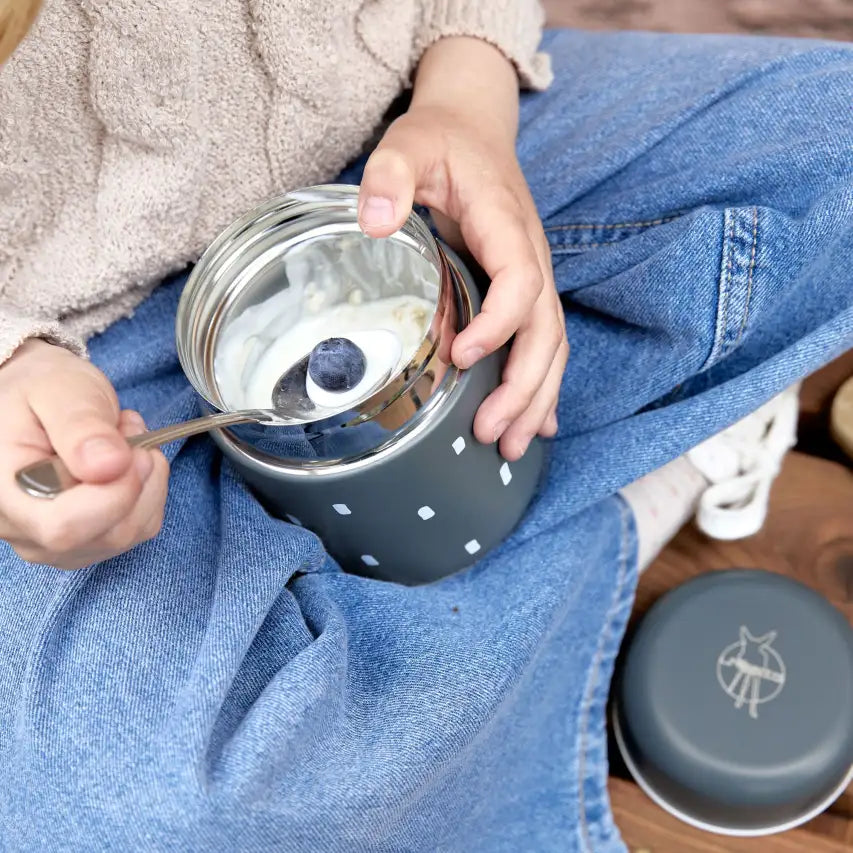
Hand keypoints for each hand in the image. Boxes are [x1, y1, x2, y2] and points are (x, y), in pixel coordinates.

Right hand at [0, 340, 168, 568]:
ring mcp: (60, 544)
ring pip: (133, 531)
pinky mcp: (91, 540)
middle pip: (110, 533)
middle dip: (137, 476)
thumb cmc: (38, 391)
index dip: (114, 493)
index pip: (65, 527)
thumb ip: (80, 426)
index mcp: (6, 494)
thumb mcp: (58, 391)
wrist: (33, 401)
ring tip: (122, 438)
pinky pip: (142, 525)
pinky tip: (127, 460)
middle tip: (125, 428)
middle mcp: (28, 531)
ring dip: (147, 479)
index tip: (132, 449)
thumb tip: (110, 465)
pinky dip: (149, 488)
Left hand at [358, 38, 567, 461]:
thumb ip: (390, 175)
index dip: (499, 324)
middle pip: (546, 331)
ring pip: (551, 347)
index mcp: (506, 225)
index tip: (462, 356)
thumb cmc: (441, 141)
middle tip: (490, 434)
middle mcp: (530, 256)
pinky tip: (536, 425)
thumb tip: (373, 223)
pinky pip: (544, 344)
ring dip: (536, 400)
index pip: (521, 282)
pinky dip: (542, 388)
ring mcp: (532, 276)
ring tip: (510, 448)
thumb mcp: (408, 142)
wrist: (473, 129)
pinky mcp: (523, 290)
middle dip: (524, 387)